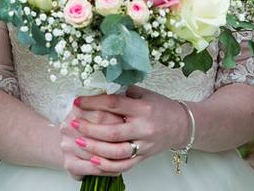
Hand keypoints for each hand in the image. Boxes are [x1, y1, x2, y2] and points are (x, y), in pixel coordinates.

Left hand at [62, 86, 190, 175]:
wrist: (180, 125)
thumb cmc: (159, 106)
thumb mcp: (144, 93)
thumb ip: (122, 92)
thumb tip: (97, 88)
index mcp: (143, 108)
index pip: (114, 104)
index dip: (93, 102)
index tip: (77, 101)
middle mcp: (143, 128)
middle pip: (113, 132)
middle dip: (90, 128)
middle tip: (72, 123)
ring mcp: (144, 145)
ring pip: (116, 152)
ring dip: (95, 148)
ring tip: (78, 141)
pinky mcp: (143, 158)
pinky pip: (124, 165)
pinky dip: (107, 165)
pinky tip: (93, 160)